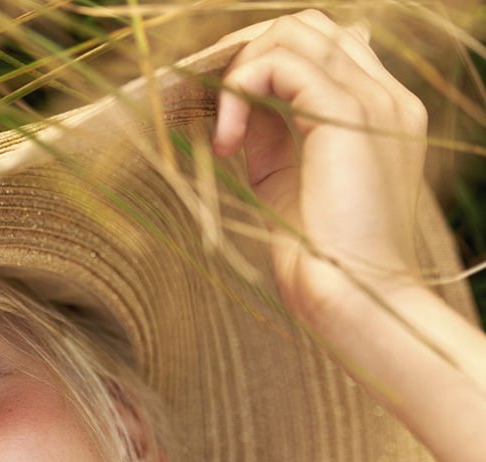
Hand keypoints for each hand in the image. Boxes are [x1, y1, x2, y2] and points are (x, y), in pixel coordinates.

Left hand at [213, 9, 428, 327]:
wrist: (355, 299)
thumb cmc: (322, 262)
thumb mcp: (287, 185)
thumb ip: (272, 137)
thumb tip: (241, 105)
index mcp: (378, 114)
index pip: (323, 50)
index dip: (265, 66)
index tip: (226, 111)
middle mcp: (383, 97)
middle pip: (308, 28)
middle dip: (248, 55)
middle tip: (213, 108)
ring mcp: (371, 100)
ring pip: (294, 34)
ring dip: (241, 72)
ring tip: (224, 136)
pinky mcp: (344, 114)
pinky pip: (280, 63)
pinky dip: (241, 90)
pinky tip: (228, 143)